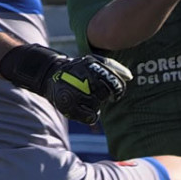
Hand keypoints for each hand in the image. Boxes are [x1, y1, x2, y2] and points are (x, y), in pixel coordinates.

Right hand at [0, 44, 132, 124]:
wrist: (51, 75)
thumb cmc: (78, 70)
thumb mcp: (94, 62)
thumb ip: (112, 67)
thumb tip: (129, 77)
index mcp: (92, 67)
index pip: (114, 83)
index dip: (117, 90)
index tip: (114, 94)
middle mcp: (84, 79)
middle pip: (105, 95)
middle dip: (102, 96)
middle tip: (92, 92)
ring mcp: (76, 93)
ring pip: (97, 106)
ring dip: (93, 104)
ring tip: (81, 97)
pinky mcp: (69, 106)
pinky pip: (91, 117)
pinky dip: (88, 115)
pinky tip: (81, 108)